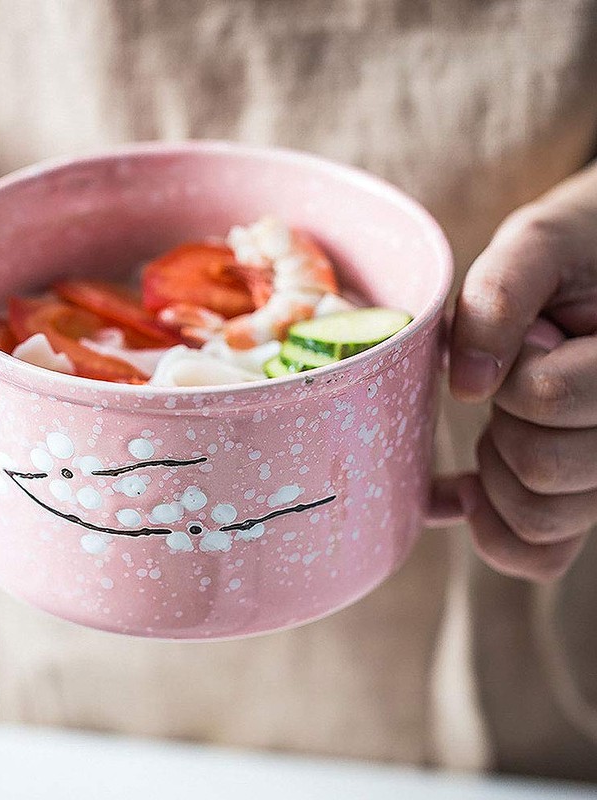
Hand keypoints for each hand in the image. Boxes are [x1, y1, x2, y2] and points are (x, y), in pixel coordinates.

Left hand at [450, 162, 596, 581]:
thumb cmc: (581, 252)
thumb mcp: (540, 245)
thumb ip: (500, 296)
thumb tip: (466, 383)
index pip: (543, 397)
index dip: (513, 363)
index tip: (537, 332)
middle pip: (537, 466)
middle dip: (502, 418)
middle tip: (520, 377)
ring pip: (538, 519)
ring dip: (497, 470)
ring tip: (509, 419)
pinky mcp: (584, 497)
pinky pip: (539, 556)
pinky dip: (493, 528)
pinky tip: (466, 487)